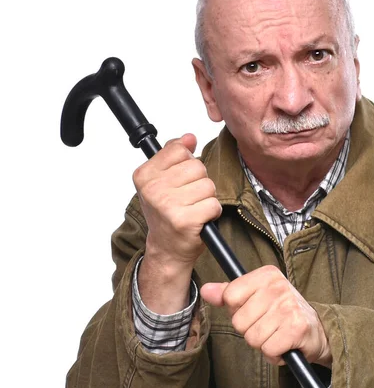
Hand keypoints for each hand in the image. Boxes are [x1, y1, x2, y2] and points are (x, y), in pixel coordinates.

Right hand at [134, 133, 221, 312]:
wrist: (166, 249)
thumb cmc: (167, 213)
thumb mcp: (162, 180)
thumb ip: (174, 155)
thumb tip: (189, 137)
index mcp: (144, 175)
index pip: (179, 150)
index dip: (187, 164)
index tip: (179, 179)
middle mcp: (152, 189)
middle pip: (197, 167)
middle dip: (199, 182)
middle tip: (188, 198)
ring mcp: (167, 205)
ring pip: (208, 185)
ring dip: (207, 198)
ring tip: (193, 209)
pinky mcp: (185, 221)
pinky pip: (213, 204)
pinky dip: (212, 212)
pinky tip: (200, 220)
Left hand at [201, 265, 331, 366]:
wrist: (317, 330)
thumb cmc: (282, 313)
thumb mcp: (256, 297)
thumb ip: (228, 293)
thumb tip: (206, 290)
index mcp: (267, 275)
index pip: (230, 296)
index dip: (238, 310)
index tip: (254, 310)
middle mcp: (279, 287)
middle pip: (239, 321)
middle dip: (250, 330)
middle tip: (268, 325)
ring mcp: (289, 307)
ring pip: (252, 338)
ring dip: (263, 343)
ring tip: (276, 334)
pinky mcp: (297, 328)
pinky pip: (268, 350)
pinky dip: (274, 354)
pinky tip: (284, 344)